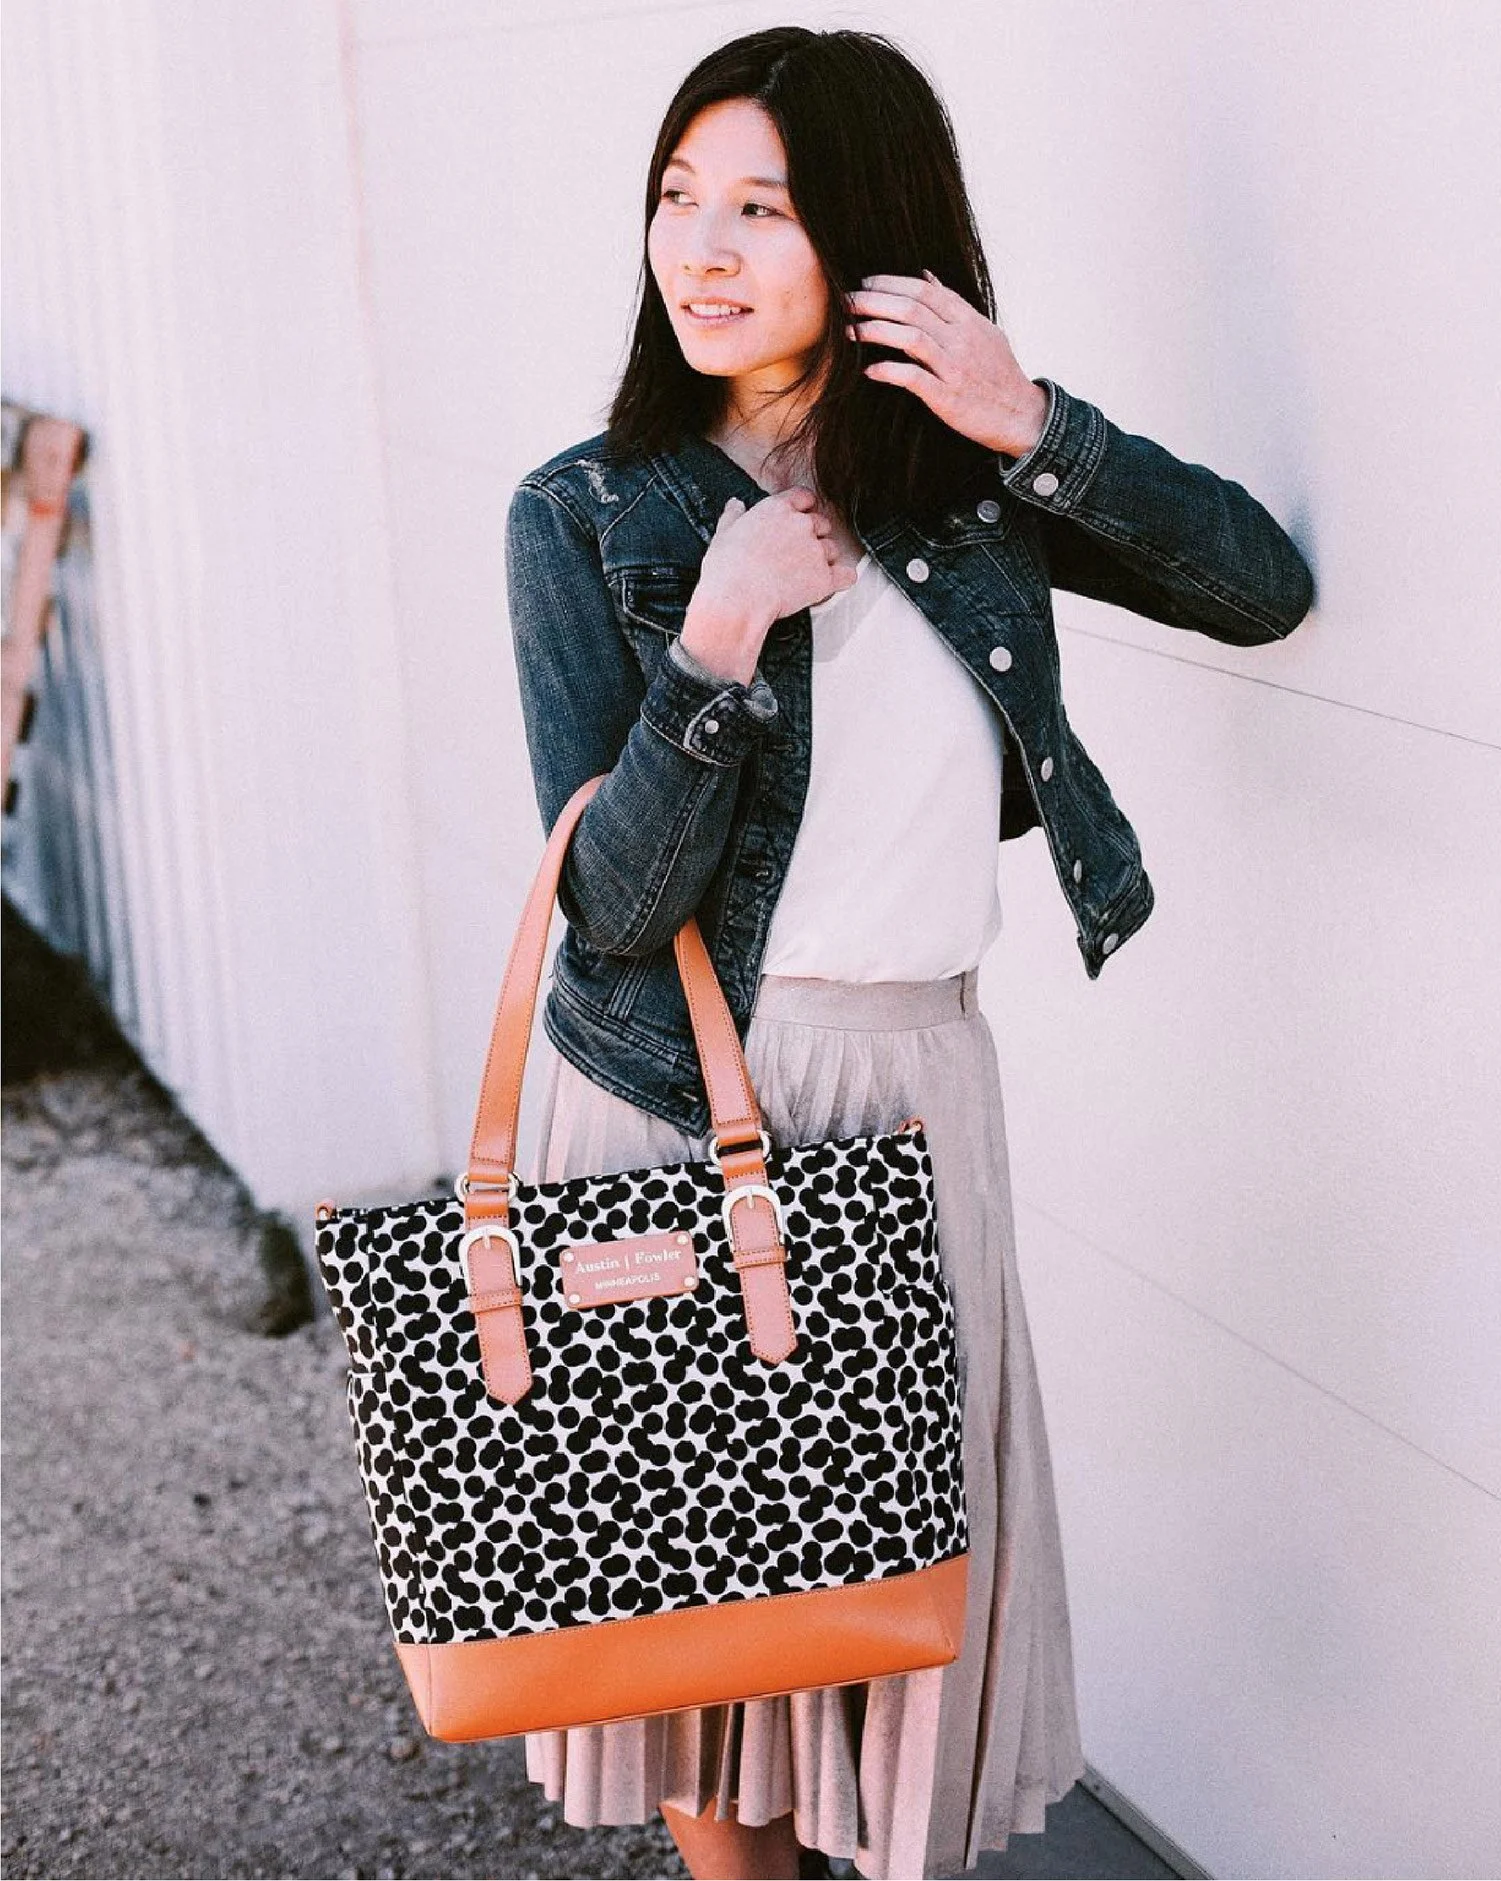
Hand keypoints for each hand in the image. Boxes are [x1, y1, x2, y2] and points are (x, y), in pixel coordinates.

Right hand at [690, 488, 860, 641]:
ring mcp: (816, 551)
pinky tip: (834, 582)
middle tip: (798, 552)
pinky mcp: (825, 578)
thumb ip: (734, 516)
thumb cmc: (728, 569)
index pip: (804, 497)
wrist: (737, 598)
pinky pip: (847, 575)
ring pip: (833, 548)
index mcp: (778, 509)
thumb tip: (736, 505)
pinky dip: (843, 578)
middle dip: (813, 535)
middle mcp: (802, 526)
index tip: (800, 517)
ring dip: (824, 558)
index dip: (804, 508)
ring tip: (806, 572)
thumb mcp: (724, 534)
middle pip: (821, 523)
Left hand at [845, 270, 1047, 457]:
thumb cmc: (998, 373)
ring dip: (874, 330)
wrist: (1021, 415)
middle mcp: (961, 339)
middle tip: (846, 301)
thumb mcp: (983, 331)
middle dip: (873, 301)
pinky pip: (912, 378)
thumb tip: (927, 276)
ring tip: (850, 330)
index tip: (865, 283)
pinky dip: (887, 371)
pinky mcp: (948, 397)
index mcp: (967, 320)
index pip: (924, 290)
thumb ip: (953, 304)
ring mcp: (954, 368)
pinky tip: (868, 370)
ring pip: (909, 337)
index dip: (890, 283)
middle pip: (911, 308)